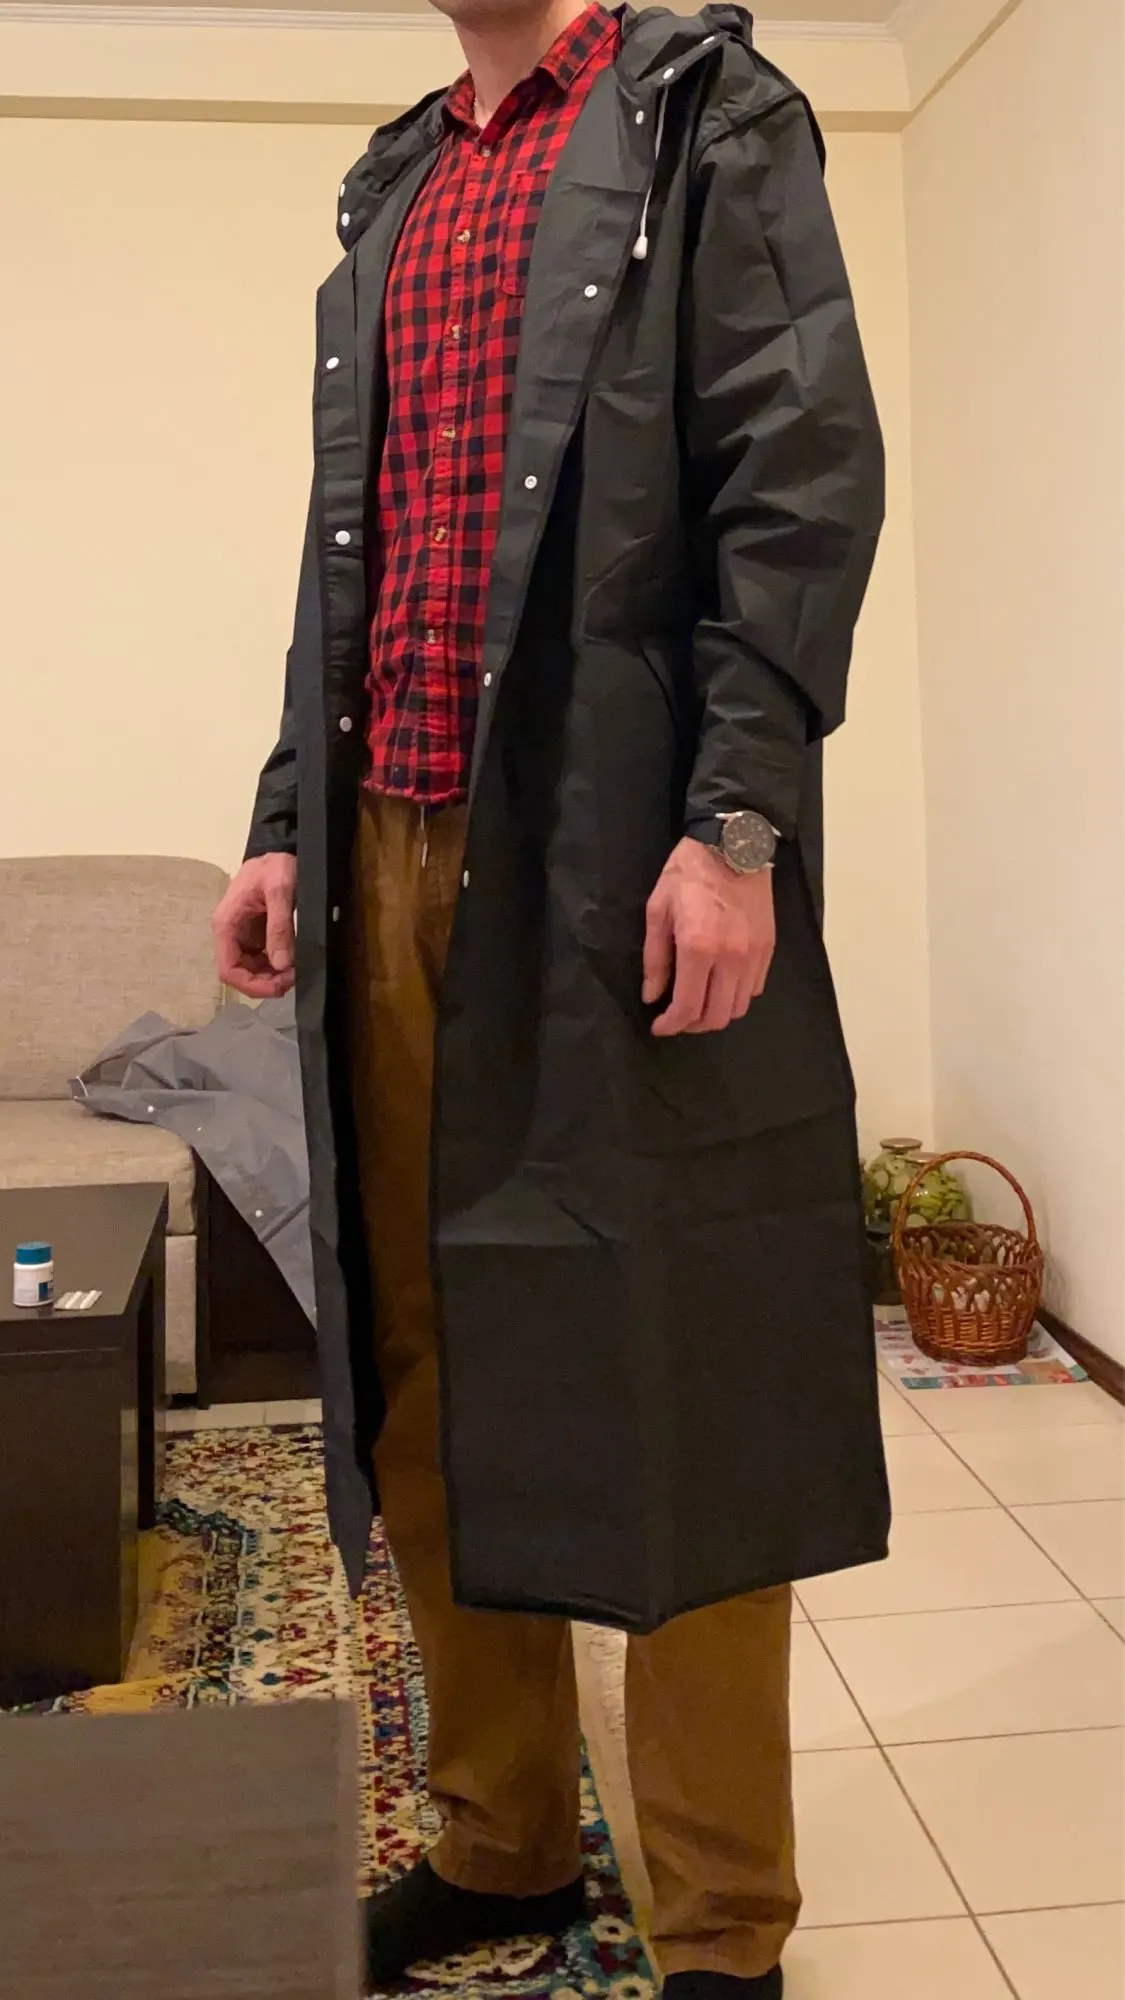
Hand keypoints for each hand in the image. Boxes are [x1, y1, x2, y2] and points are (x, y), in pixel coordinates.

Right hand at [212, 854, 296, 999]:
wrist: (279, 850)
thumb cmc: (275, 865)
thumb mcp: (280, 889)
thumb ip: (279, 926)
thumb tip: (281, 964)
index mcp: (226, 924)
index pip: (228, 969)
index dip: (251, 985)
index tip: (278, 987)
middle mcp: (230, 933)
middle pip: (240, 973)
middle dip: (266, 982)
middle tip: (294, 978)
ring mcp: (242, 936)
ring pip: (251, 970)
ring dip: (272, 977)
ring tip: (296, 971)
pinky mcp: (255, 935)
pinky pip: (261, 960)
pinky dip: (276, 967)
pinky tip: (292, 963)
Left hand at [642, 836, 775, 1036]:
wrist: (733, 844)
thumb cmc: (688, 872)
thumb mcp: (658, 909)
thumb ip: (655, 958)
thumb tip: (652, 995)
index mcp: (698, 947)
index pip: (687, 1007)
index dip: (671, 1025)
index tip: (659, 1026)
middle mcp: (731, 958)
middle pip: (716, 1016)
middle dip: (693, 1025)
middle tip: (677, 1018)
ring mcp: (754, 954)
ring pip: (738, 1007)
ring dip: (716, 1013)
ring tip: (698, 1003)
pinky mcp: (768, 948)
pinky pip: (754, 988)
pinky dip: (735, 996)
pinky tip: (720, 985)